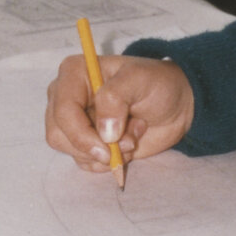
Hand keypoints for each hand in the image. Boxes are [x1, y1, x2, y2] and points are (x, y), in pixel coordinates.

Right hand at [45, 54, 194, 173]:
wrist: (176, 105)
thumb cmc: (158, 84)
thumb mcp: (140, 79)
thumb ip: (116, 98)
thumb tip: (104, 132)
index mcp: (74, 73)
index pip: (62, 110)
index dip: (81, 132)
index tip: (108, 145)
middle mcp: (66, 98)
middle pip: (59, 135)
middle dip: (96, 145)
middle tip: (129, 139)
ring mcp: (74, 122)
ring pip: (72, 152)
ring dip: (108, 152)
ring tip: (133, 134)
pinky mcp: (84, 143)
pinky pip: (85, 163)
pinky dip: (110, 160)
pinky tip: (128, 142)